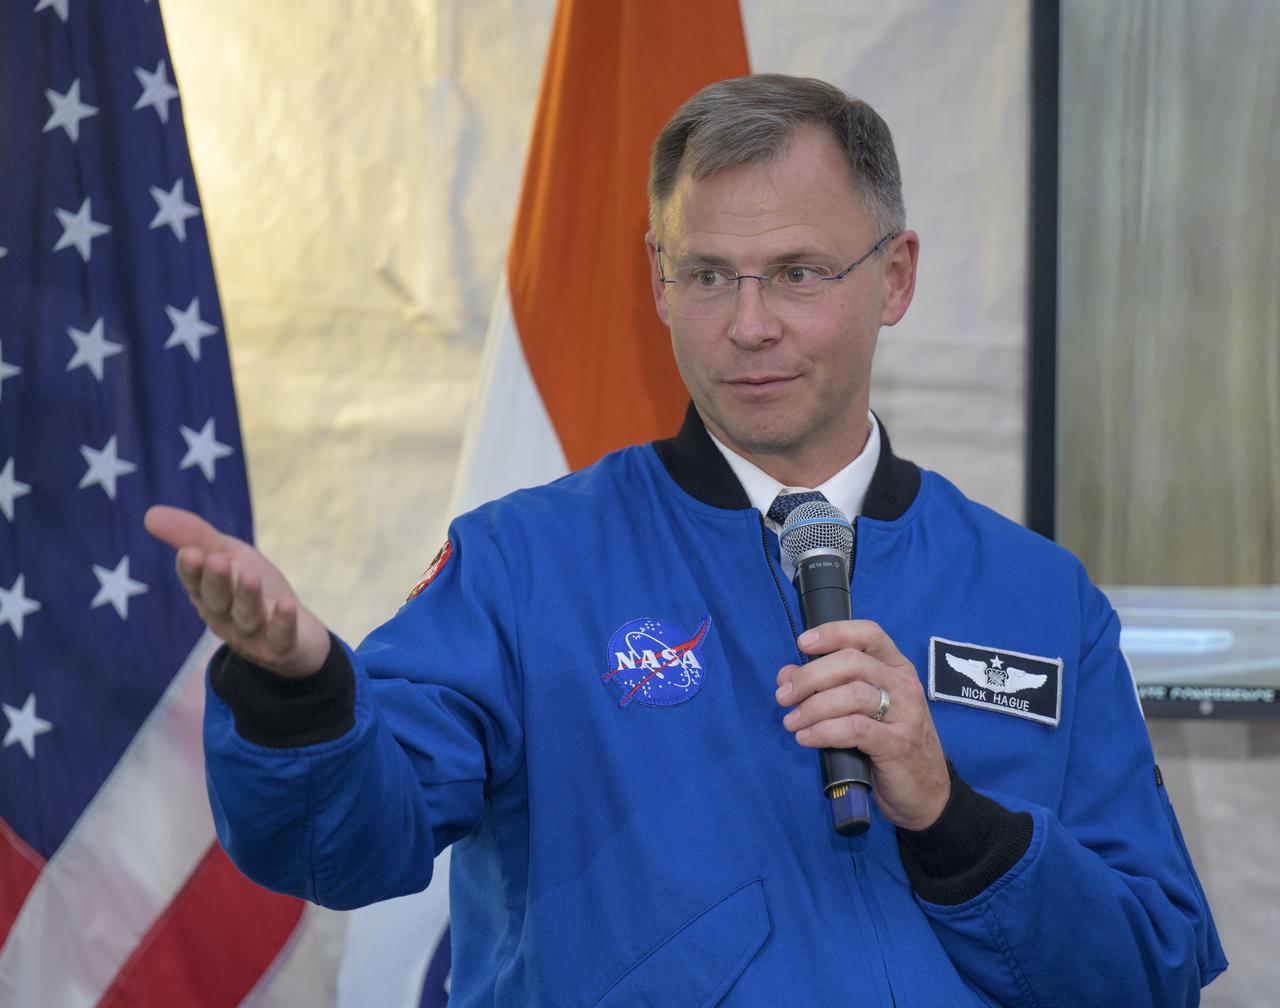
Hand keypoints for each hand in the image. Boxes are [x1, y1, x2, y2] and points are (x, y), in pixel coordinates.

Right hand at [144, 505, 329, 677]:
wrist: (297, 635)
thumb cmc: (254, 588)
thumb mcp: (228, 556)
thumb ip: (195, 537)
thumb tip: (150, 513)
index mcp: (208, 594)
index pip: (195, 582)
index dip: (192, 571)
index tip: (190, 553)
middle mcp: (226, 617)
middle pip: (217, 601)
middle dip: (215, 581)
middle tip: (215, 561)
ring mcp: (253, 634)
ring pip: (246, 617)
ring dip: (247, 597)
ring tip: (250, 576)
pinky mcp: (281, 647)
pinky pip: (280, 638)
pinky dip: (283, 623)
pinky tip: (287, 605)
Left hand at [776, 620, 949, 830]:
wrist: (926, 794)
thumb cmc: (888, 745)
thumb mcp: (860, 711)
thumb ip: (826, 688)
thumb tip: (786, 675)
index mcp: (896, 668)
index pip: (869, 634)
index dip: (834, 632)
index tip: (802, 643)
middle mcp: (904, 684)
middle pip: (852, 662)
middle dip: (810, 676)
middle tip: (783, 696)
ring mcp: (905, 713)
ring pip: (851, 694)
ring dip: (812, 707)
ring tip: (791, 721)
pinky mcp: (898, 744)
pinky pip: (854, 729)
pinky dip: (823, 731)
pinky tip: (805, 738)